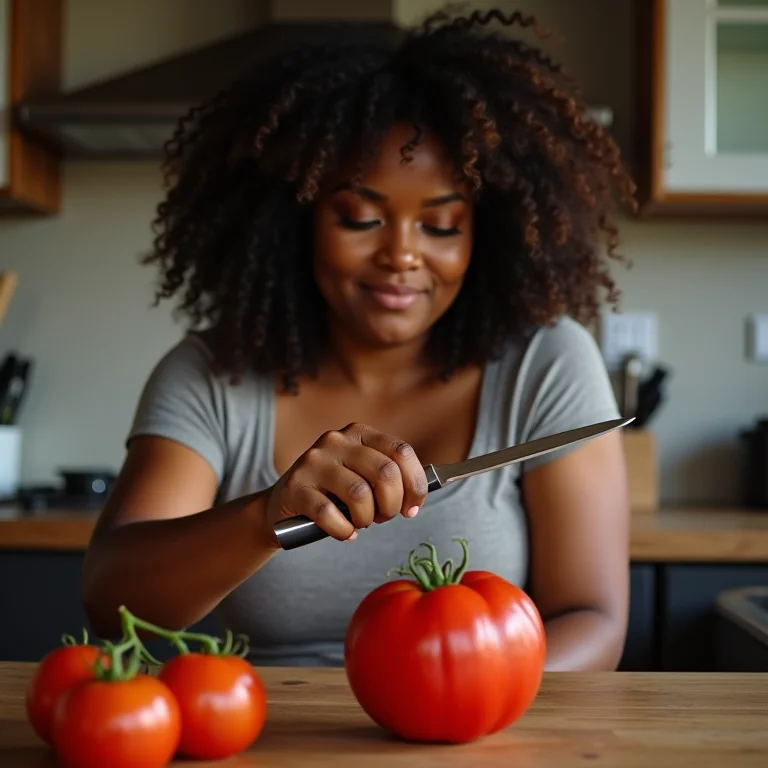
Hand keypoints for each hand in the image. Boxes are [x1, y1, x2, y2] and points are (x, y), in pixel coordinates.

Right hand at [265, 423, 428, 541]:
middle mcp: (337, 441)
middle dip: (392, 504)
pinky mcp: (296, 486)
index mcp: (359, 434)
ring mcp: (314, 461)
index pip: (401, 451)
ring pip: (359, 493)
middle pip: (385, 472)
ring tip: (361, 523)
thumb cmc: (333, 492)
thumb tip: (416, 498)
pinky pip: (329, 513)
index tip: (413, 507)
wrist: (283, 504)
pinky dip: (343, 530)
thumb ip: (388, 478)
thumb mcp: (362, 474)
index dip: (415, 484)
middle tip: (384, 517)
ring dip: (367, 518)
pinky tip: (345, 532)